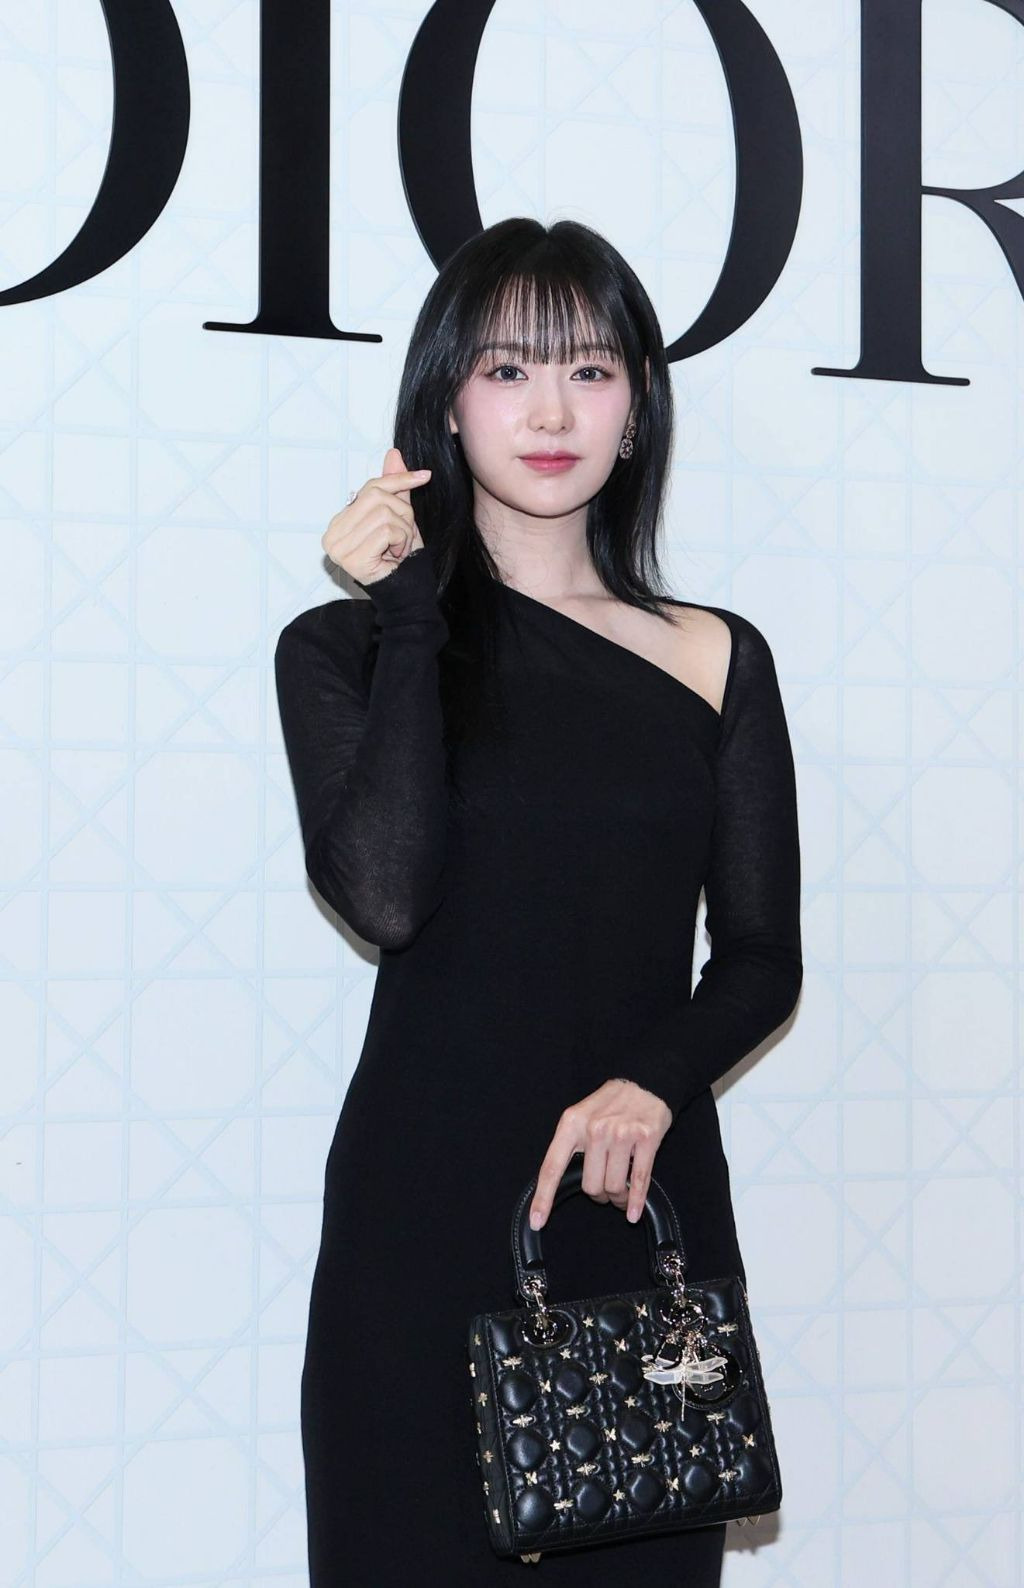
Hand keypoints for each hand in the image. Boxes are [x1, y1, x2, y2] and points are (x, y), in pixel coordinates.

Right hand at [322, 446, 431, 584]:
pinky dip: (401, 541)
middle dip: (403, 513)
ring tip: (399, 548)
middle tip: (404, 537)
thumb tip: (393, 453)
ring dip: (404, 530)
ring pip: (384, 513)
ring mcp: (338, 547)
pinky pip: (387, 530)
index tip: (425, 476)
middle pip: (377, 497)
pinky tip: (395, 556)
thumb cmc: (401, 560)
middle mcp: (332, 534)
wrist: (406, 596)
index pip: (370, 487)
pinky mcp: (351, 558)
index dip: (398, 480)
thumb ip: (394, 488)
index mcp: (339, 523)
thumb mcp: (400, 518)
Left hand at [528, 1078, 672, 1230]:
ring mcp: (621, 1134)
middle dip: (598, 1194)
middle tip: (604, 1189)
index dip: (543, 1198)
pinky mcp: (646, 1139)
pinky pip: (638, 1181)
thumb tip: (561, 1182)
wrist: (644, 1081)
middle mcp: (595, 1129)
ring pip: (614, 1186)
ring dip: (617, 1197)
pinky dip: (636, 1201)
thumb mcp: (580, 1116)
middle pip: (590, 1185)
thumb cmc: (609, 1104)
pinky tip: (633, 1212)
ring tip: (620, 1193)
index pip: (552, 1168)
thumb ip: (571, 1144)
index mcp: (571, 1124)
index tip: (537, 1221)